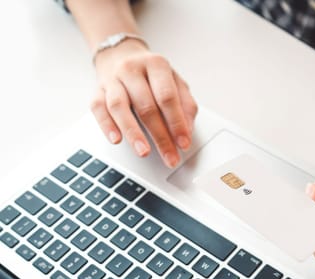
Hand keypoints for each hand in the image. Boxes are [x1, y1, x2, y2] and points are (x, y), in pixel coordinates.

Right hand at [90, 40, 197, 167]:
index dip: (176, 122)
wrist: (120, 54)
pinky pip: (98, 109)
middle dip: (160, 136)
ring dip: (133, 133)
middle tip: (169, 156)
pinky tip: (116, 139)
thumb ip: (185, 105)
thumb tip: (187, 132)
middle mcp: (132, 70)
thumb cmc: (152, 74)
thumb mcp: (175, 82)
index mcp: (156, 65)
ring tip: (144, 152)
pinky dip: (107, 125)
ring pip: (120, 107)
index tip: (183, 143)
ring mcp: (112, 80)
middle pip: (146, 106)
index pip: (167, 97)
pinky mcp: (97, 91)